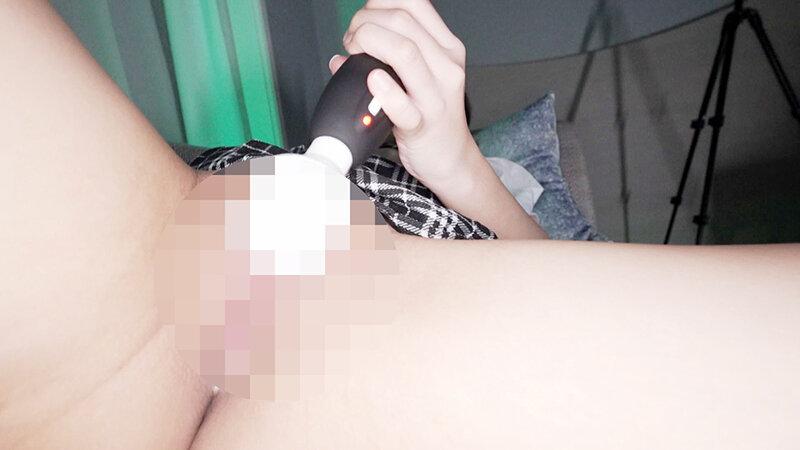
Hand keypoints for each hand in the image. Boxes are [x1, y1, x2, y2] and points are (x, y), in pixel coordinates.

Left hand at [328, 0, 479, 195]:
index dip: (380, 2)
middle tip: (351, 40)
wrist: (451, 159)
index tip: (364, 18)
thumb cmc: (432, 117)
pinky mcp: (423, 126)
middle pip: (402, 22)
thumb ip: (388, 58)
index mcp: (447, 48)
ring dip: (368, 43)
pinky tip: (371, 81)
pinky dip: (384, 89)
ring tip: (354, 54)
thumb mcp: (423, 78)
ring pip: (405, 52)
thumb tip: (344, 54)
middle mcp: (446, 67)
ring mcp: (436, 97)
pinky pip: (403, 105)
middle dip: (364, 22)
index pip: (414, 3)